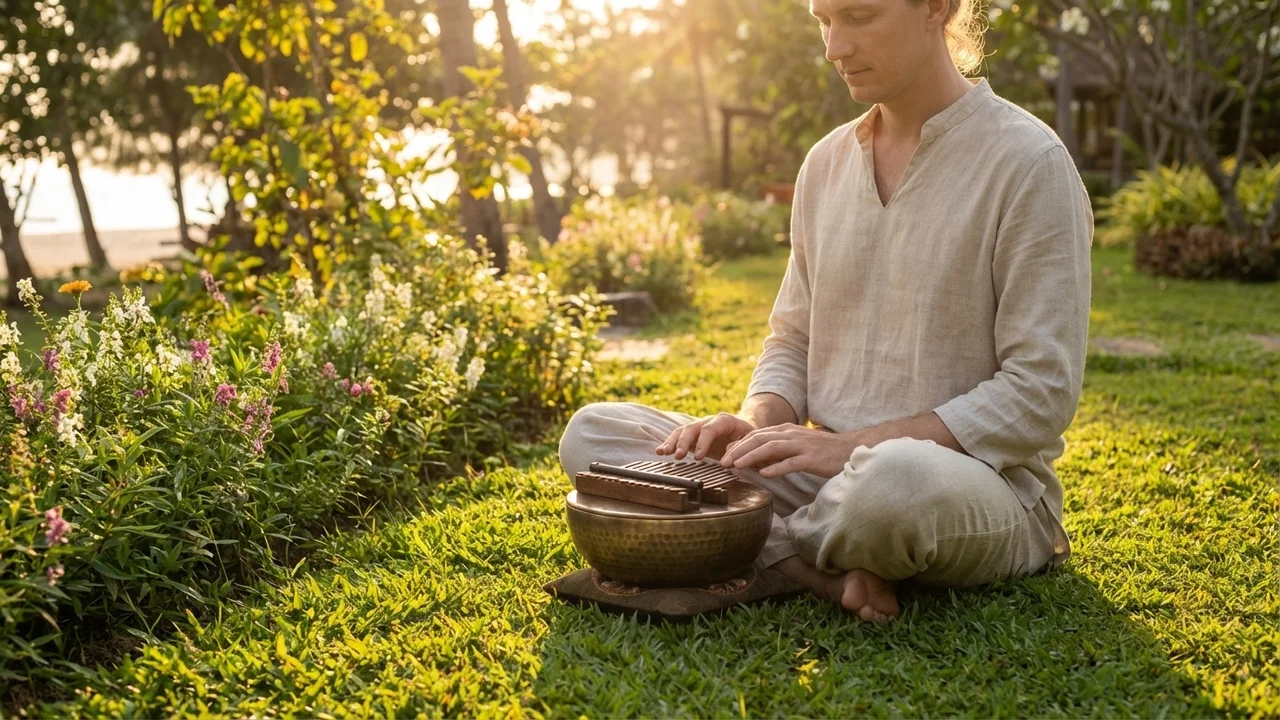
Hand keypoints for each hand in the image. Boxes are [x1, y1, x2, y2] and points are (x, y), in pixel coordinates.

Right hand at [655, 412, 757, 461]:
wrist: (746, 431)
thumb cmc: (749, 438)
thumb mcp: (749, 441)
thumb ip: (739, 447)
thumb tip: (728, 458)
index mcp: (724, 420)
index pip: (710, 428)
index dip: (703, 442)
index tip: (699, 458)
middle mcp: (708, 421)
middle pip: (692, 428)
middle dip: (684, 442)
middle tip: (678, 456)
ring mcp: (699, 428)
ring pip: (682, 431)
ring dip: (672, 442)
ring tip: (663, 452)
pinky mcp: (693, 436)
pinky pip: (678, 438)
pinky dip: (669, 444)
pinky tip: (659, 451)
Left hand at [719, 424, 862, 477]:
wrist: (850, 449)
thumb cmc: (822, 451)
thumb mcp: (796, 445)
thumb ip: (778, 450)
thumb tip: (756, 461)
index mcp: (786, 430)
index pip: (757, 435)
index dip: (739, 444)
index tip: (725, 455)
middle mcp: (791, 435)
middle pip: (759, 439)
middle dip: (739, 450)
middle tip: (723, 462)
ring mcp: (802, 446)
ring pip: (771, 448)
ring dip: (751, 457)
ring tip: (737, 466)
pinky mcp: (812, 458)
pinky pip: (791, 463)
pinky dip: (776, 468)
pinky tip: (764, 474)